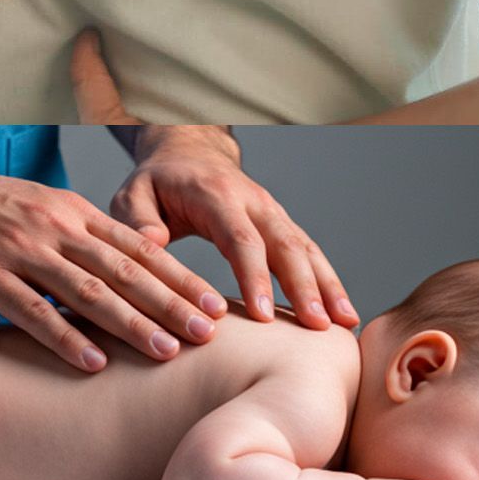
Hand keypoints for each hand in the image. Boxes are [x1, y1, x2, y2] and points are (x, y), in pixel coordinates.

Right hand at [0, 158, 228, 371]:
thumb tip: (111, 273)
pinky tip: (92, 362)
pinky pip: (33, 311)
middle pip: (126, 269)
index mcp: (69, 210)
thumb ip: (72, 236)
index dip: (180, 277)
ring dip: (131, 323)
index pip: (138, 246)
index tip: (214, 303)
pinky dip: (66, 338)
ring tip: (166, 351)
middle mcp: (53, 227)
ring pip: (88, 290)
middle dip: (172, 302)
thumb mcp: (33, 207)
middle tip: (209, 333)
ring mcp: (20, 250)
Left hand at [72, 32, 358, 329]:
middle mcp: (253, 202)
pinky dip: (327, 281)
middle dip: (304, 286)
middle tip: (317, 326)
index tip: (264, 315)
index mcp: (216, 196)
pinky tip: (341, 313)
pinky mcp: (280, 225)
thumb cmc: (156, 182)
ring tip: (345, 325)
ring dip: (327, 286)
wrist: (188, 153)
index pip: (241, 238)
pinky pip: (309, 252)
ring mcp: (272, 212)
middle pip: (285, 245)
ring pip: (306, 248)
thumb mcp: (133, 193)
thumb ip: (138, 218)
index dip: (255, 277)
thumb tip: (153, 243)